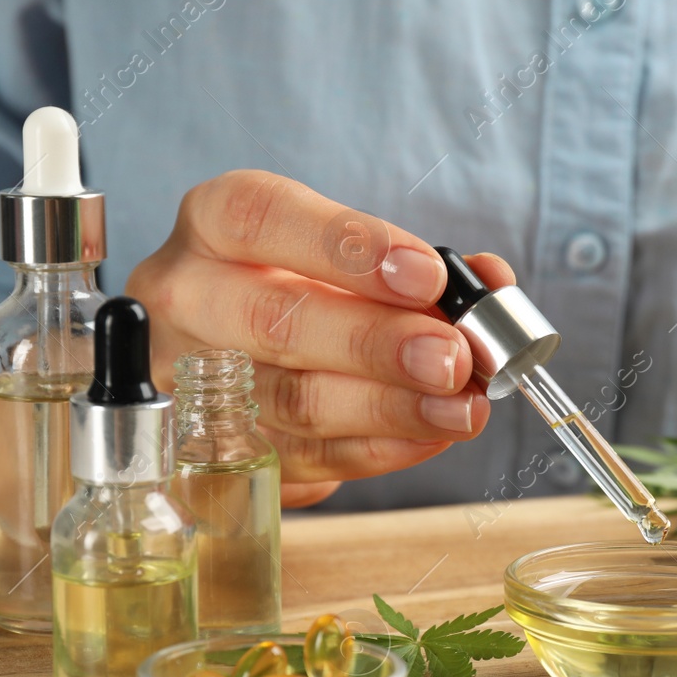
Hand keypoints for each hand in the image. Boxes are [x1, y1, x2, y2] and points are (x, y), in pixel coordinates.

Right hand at [126, 170, 513, 506]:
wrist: (231, 348)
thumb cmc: (299, 284)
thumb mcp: (344, 253)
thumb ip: (418, 266)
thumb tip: (492, 285)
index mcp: (211, 222)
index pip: (263, 218)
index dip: (349, 247)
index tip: (428, 275)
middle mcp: (184, 296)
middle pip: (272, 320)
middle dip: (376, 343)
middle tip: (451, 358)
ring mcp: (188, 379)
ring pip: (289, 399)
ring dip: (389, 408)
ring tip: (460, 408)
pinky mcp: (210, 450)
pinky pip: (299, 457)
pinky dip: (375, 448)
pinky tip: (429, 436)